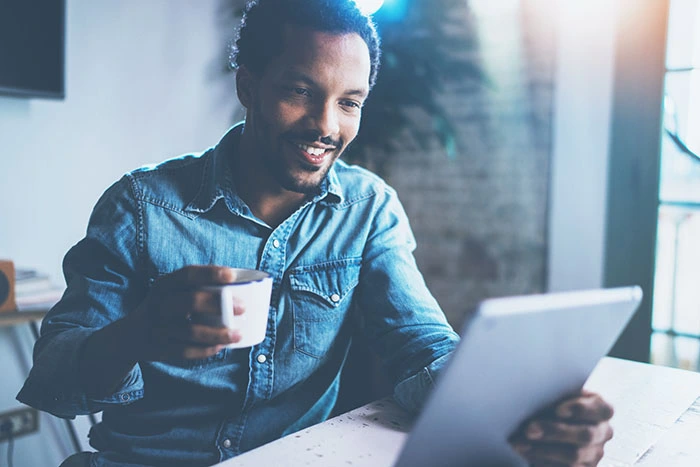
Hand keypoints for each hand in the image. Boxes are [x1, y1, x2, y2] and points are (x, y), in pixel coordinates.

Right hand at [127, 265, 244, 361]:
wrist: (130, 336)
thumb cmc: (165, 308)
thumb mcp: (172, 292)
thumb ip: (198, 288)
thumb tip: (243, 286)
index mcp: (165, 285)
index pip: (187, 275)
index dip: (210, 273)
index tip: (232, 276)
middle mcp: (159, 304)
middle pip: (189, 301)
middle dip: (218, 304)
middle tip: (242, 308)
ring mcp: (157, 327)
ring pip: (189, 331)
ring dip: (217, 333)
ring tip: (238, 334)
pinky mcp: (159, 348)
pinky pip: (185, 350)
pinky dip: (205, 350)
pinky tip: (220, 347)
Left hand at [510, 390, 613, 466]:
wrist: (546, 427)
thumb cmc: (551, 404)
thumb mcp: (555, 396)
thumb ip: (552, 396)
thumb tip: (530, 398)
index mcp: (601, 410)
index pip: (601, 409)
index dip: (581, 409)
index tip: (558, 410)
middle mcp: (602, 433)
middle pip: (585, 435)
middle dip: (554, 431)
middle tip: (529, 429)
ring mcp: (594, 454)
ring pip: (573, 455)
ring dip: (543, 450)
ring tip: (518, 444)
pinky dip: (542, 461)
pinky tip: (525, 454)